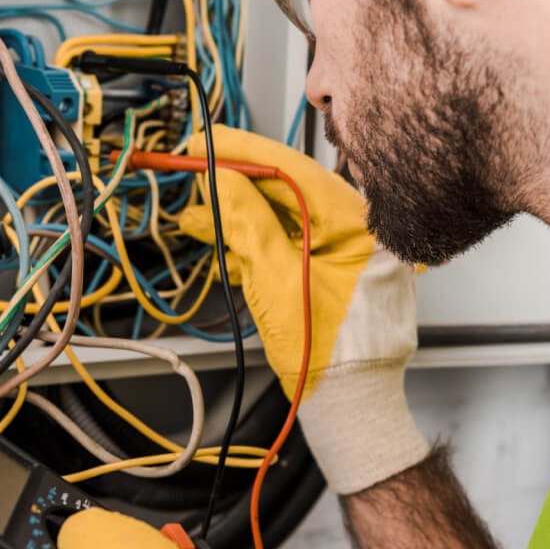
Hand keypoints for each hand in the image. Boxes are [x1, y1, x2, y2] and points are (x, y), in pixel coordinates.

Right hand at [180, 125, 429, 493]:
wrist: (350, 403)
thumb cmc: (330, 352)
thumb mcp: (277, 281)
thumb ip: (248, 225)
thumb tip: (221, 180)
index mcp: (356, 224)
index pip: (294, 169)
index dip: (243, 152)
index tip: (204, 145)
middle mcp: (355, 228)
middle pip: (286, 189)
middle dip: (235, 184)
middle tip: (193, 175)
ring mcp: (342, 249)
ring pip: (283, 215)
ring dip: (238, 215)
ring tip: (197, 214)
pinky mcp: (328, 268)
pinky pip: (288, 240)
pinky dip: (253, 239)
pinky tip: (220, 236)